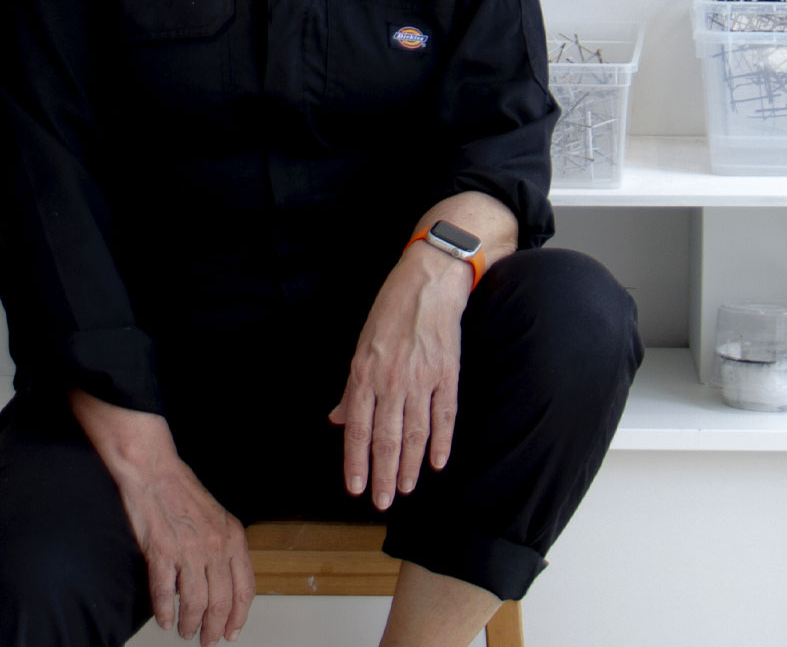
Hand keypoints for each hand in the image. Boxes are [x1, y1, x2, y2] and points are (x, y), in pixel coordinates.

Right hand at [68, 391, 254, 644]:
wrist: (154, 471)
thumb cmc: (182, 490)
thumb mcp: (216, 517)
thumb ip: (223, 548)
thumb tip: (223, 583)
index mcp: (233, 537)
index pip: (244, 589)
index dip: (239, 617)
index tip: (232, 632)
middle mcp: (215, 546)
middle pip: (222, 603)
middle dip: (214, 628)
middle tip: (206, 639)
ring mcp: (189, 550)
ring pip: (195, 604)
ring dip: (189, 624)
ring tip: (185, 630)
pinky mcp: (162, 552)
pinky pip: (165, 595)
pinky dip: (165, 612)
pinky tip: (165, 619)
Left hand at [328, 244, 469, 509]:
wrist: (428, 283)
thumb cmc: (391, 311)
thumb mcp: (361, 345)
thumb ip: (352, 387)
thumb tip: (339, 419)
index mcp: (364, 373)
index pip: (358, 428)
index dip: (356, 461)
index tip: (355, 488)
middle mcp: (391, 381)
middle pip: (386, 438)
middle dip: (382, 474)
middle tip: (381, 502)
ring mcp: (421, 379)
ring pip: (414, 433)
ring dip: (408, 466)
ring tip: (404, 489)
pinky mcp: (447, 375)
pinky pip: (445, 416)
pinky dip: (441, 442)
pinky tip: (437, 463)